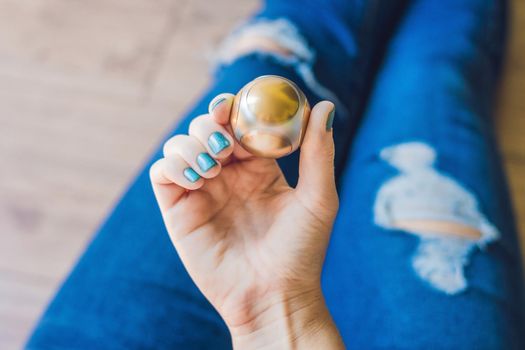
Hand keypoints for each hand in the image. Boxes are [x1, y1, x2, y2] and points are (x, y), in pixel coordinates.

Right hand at [150, 94, 343, 348]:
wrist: (275, 295)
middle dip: (211, 123)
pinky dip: (173, 164)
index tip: (238, 102)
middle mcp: (227, 175)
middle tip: (225, 140)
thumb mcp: (318, 198)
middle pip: (206, 127)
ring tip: (214, 167)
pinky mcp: (179, 209)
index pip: (239, 123)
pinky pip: (162, 172)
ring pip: (180, 144)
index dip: (236, 107)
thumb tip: (324, 105)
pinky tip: (198, 178)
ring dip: (192, 143)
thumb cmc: (301, 251)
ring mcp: (201, 191)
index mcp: (258, 168)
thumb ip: (318, 151)